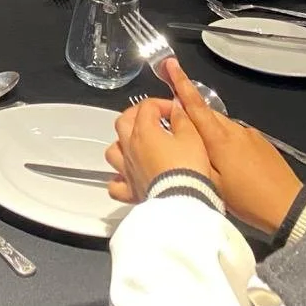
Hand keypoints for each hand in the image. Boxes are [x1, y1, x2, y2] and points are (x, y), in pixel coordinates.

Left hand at [104, 90, 212, 204]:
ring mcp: (127, 169)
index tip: (175, 110)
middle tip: (152, 117)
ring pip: (113, 151)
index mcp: (144, 131)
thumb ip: (183, 120)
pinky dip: (118, 180)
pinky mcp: (131, 190)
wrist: (183, 200)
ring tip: (135, 145)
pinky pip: (116, 185)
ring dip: (122, 145)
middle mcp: (130, 148)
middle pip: (123, 122)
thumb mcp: (192, 137)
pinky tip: (127, 178)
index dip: (162, 104)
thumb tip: (177, 110)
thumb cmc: (188, 168)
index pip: (147, 107)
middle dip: (136, 115)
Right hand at [161, 58, 301, 233]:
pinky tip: (229, 163)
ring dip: (210, 132)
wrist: (289, 207)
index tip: (171, 64)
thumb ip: (196, 154)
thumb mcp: (212, 183)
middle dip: (191, 115)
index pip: (195, 104)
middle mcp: (234, 130)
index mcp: (219, 138)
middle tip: (178, 129)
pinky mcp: (261, 143)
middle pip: (206, 114)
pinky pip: (236, 135)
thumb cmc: (247, 199)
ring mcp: (250, 135)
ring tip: (206, 155)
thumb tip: (183, 134)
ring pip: (221, 126)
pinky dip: (226, 142)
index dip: (181, 83)